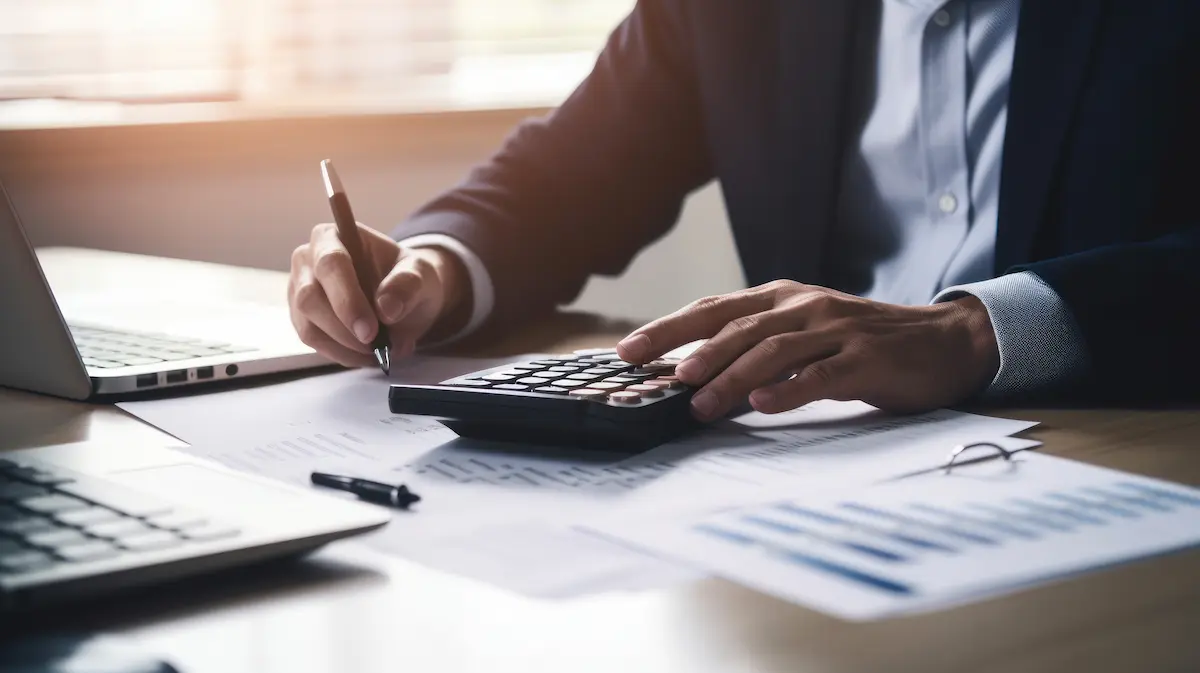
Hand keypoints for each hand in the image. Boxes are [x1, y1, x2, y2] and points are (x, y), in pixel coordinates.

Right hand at [288, 222, 467, 366]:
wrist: (402, 294)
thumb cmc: (407, 277)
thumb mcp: (420, 274)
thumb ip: (407, 285)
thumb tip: (386, 309)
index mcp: (332, 236)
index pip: (330, 264)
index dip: (347, 300)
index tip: (370, 330)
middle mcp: (307, 259)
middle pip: (310, 298)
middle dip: (344, 329)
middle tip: (377, 347)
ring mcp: (299, 290)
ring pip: (308, 325)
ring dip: (344, 346)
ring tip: (379, 351)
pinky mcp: (301, 317)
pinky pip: (313, 341)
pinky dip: (341, 354)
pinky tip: (366, 355)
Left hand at [616, 280, 999, 419]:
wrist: (943, 341)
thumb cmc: (861, 343)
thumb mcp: (803, 335)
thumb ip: (756, 348)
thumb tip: (693, 378)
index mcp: (782, 298)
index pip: (713, 308)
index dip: (668, 327)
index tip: (627, 349)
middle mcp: (804, 306)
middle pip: (737, 325)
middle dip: (690, 350)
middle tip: (657, 376)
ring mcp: (836, 329)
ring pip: (774, 349)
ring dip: (733, 375)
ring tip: (700, 402)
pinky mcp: (866, 359)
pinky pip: (823, 373)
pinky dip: (791, 388)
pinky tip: (764, 404)